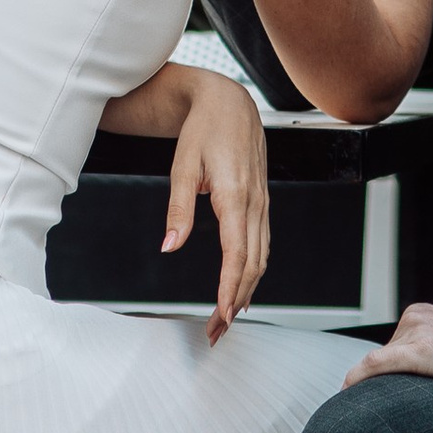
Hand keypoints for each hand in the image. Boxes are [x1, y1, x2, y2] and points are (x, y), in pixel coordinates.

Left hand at [161, 70, 271, 340]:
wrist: (229, 101)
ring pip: (261, 256)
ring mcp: (262, 202)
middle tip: (217, 330)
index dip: (231, 287)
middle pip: (253, 263)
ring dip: (247, 290)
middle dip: (237, 301)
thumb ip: (177, 208)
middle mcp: (255, 202)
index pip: (237, 253)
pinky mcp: (261, 201)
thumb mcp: (182, 165)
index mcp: (234, 195)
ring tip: (227, 318)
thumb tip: (169, 246)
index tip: (222, 313)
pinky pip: (263, 243)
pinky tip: (243, 285)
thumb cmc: (204, 129)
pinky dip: (254, 269)